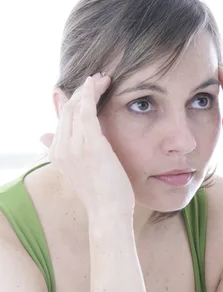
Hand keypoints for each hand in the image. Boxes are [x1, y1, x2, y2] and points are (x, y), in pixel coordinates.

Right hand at [40, 73, 134, 218]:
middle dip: (80, 93)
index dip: (69, 102)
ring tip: (102, 79)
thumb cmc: (102, 196)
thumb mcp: (80, 173)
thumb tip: (44, 137)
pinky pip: (87, 110)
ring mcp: (74, 146)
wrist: (108, 213)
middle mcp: (61, 149)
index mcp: (57, 155)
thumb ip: (67, 153)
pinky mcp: (90, 144)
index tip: (79, 90)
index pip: (60, 120)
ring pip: (76, 107)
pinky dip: (92, 93)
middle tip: (95, 80)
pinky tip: (99, 83)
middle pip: (66, 111)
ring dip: (89, 89)